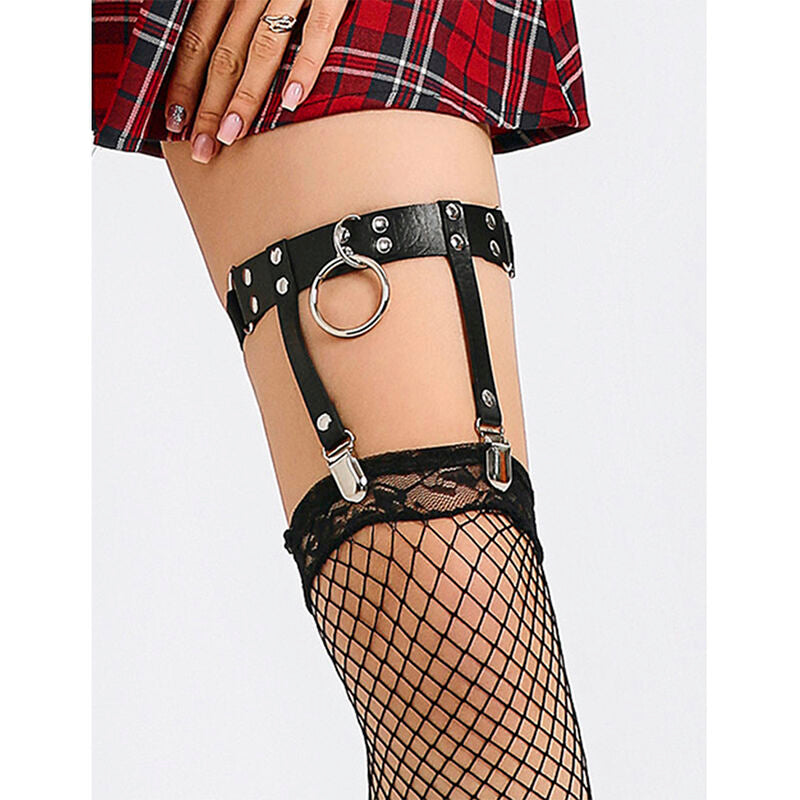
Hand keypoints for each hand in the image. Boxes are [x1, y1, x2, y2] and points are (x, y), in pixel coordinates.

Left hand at [164, 0, 348, 163]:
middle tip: (201, 147)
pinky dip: (304, 67)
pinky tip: (290, 102)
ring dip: (244, 96)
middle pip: (223, 53)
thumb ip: (227, 9)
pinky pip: (317, 31)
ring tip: (231, 135)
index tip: (173, 122)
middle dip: (207, 104)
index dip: (183, 82)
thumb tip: (210, 50)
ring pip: (261, 48)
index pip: (197, 39)